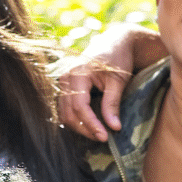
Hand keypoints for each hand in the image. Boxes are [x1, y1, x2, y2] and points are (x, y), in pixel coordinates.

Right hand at [52, 24, 146, 140]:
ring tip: (98, 133)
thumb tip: (113, 128)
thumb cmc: (118, 59)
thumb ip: (112, 104)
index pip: (80, 106)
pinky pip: (66, 109)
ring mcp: (63, 83)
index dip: (91, 124)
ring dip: (80, 127)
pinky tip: (90, 125)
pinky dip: (76, 120)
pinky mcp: (65, 88)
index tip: (104, 136)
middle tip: (102, 138)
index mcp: (78, 73)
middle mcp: (65, 78)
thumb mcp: (118, 81)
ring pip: (64, 113)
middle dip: (85, 129)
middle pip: (69, 113)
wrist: (114, 44)